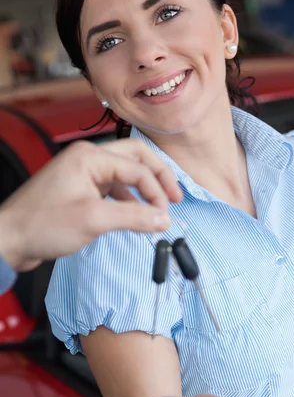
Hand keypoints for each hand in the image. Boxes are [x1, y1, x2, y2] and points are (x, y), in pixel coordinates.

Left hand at [0, 139, 181, 270]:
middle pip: (135, 159)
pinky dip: (127, 201)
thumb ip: (134, 217)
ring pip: (124, 174)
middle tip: (174, 198)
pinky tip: (134, 216)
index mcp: (90, 156)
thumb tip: (164, 219)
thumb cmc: (42, 225)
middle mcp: (88, 159)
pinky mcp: (79, 190)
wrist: (10, 240)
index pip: (137, 168)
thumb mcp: (94, 220)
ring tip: (157, 211)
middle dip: (157, 178)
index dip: (156, 191)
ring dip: (142, 191)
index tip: (167, 214)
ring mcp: (82, 174)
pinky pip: (112, 189)